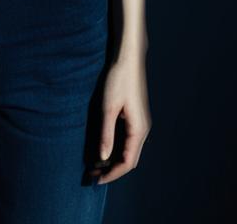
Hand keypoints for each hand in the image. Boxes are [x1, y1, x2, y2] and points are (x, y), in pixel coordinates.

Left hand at [91, 54, 150, 183]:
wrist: (128, 58)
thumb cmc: (118, 80)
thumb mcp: (108, 107)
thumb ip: (106, 134)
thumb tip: (102, 158)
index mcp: (139, 130)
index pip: (127, 162)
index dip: (112, 174)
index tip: (96, 180)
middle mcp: (143, 129)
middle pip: (130, 159)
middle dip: (113, 170)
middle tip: (93, 174)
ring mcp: (141, 123)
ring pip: (130, 150)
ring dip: (114, 159)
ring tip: (95, 163)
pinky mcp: (136, 116)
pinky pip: (129, 140)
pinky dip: (117, 148)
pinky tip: (105, 147)